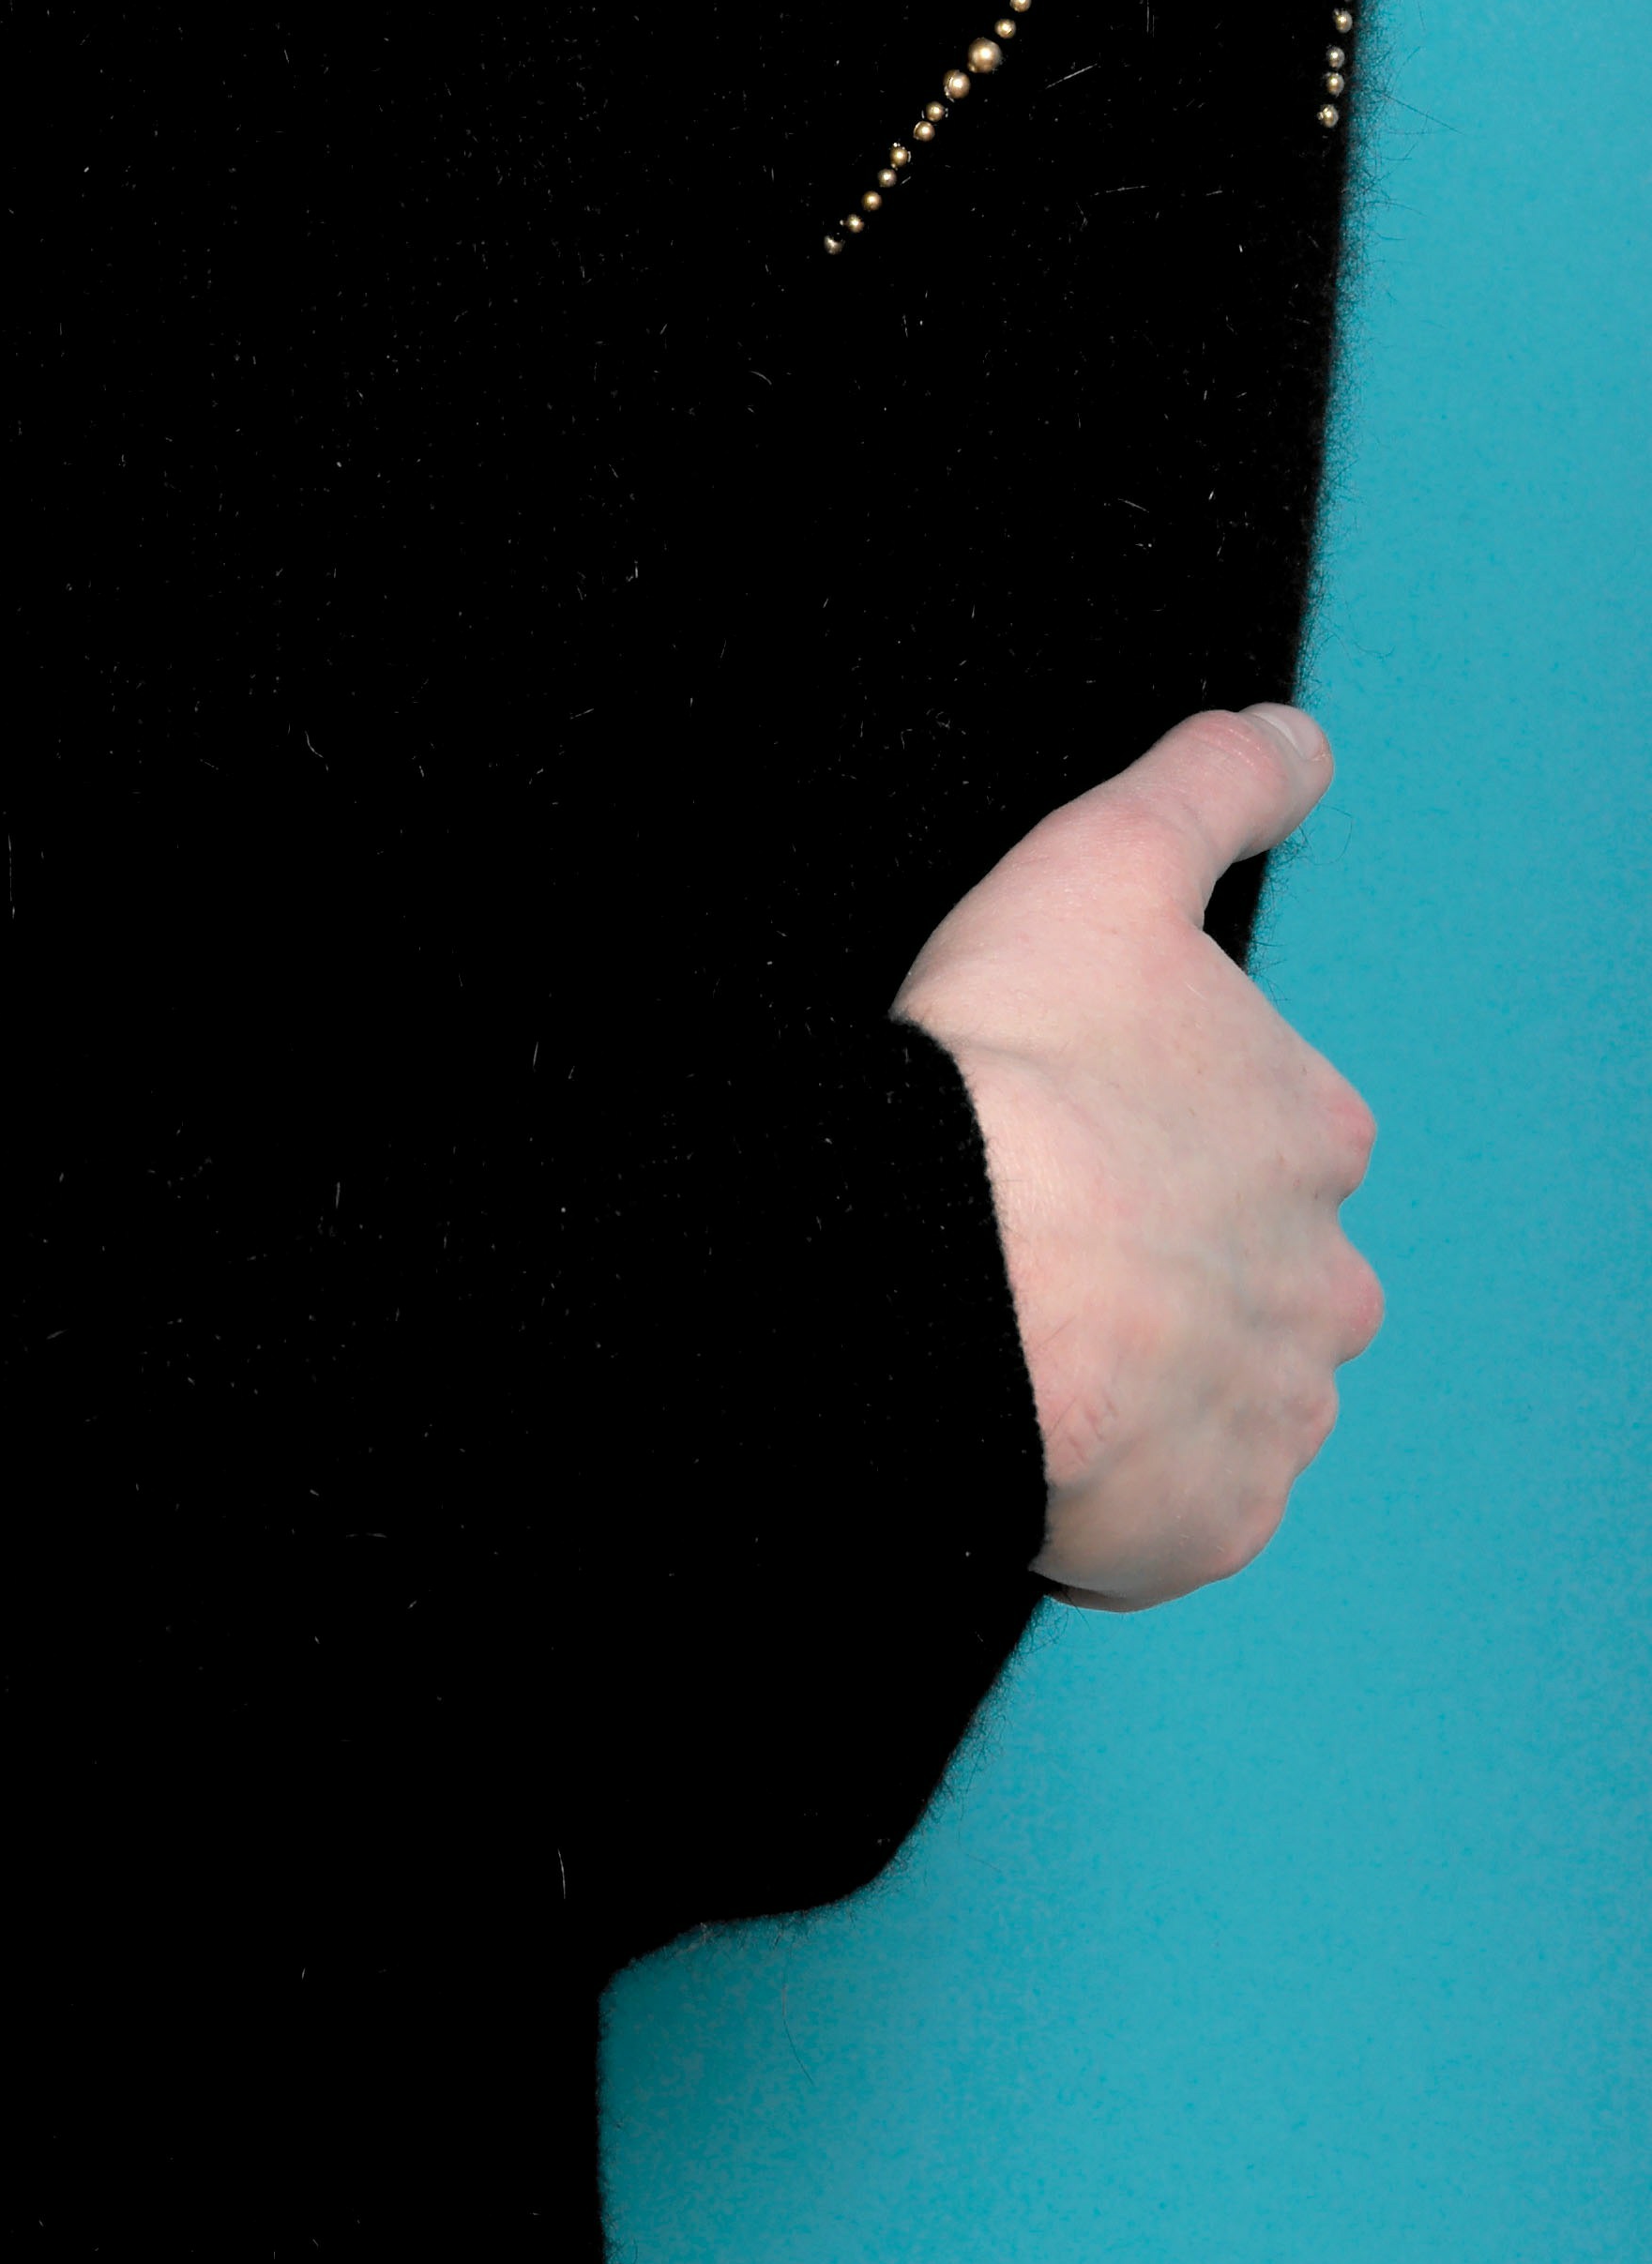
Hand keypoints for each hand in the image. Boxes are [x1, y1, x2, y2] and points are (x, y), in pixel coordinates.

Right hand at [895, 702, 1383, 1609]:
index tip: (1056, 1116)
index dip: (1151, 1116)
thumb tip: (1297, 737)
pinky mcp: (1205, 1526)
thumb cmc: (1009, 1068)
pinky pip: (1165, 1507)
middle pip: (1249, 1269)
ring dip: (1137, 1370)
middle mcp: (1327, 1284)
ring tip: (1004, 1326)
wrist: (935, 1281)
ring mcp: (1270, 1417)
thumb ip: (1210, 788)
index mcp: (1312, 1131)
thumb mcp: (1101, 869)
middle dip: (1161, 1258)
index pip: (1259, 1126)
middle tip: (1024, 1228)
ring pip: (1211, 1388)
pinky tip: (1015, 1418)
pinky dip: (1107, 1479)